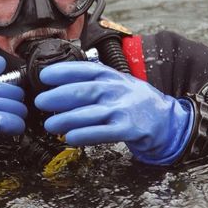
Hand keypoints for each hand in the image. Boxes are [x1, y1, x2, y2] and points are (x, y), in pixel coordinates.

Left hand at [34, 61, 193, 164]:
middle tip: (40, 101)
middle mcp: (117, 90)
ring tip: (49, 124)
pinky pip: (103, 133)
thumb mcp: (118, 83)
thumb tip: (61, 80)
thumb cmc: (135, 101)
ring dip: (67, 118)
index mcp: (112, 77)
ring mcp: (123, 110)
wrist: (168, 120)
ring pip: (91, 113)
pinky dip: (86, 135)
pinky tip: (70, 137)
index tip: (45, 76)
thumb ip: (95, 79)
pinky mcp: (128, 129)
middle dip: (60, 96)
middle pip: (86, 91)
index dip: (64, 72)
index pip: (86, 70)